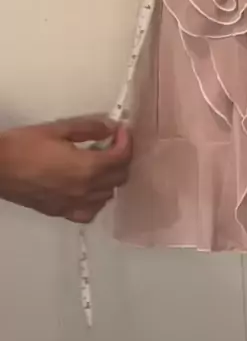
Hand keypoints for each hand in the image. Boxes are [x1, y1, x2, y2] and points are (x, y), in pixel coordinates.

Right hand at [0, 116, 130, 223]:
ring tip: (100, 163)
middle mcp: (86, 191)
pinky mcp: (62, 212)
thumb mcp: (58, 129)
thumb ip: (89, 129)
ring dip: (110, 179)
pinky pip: (90, 212)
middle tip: (112, 144)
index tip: (121, 131)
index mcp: (87, 168)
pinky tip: (88, 188)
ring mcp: (74, 205)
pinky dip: (96, 201)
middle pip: (119, 178)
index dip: (126, 142)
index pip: (122, 158)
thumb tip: (111, 128)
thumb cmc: (25, 145)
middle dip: (121, 159)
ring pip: (107, 196)